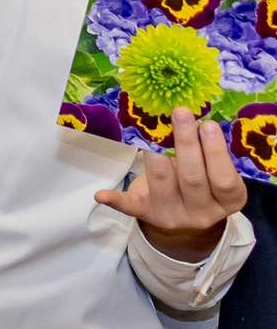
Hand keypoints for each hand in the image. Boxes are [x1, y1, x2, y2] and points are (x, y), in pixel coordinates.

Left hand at [99, 108, 248, 259]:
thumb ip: (208, 154)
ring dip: (156, 155)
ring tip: (153, 130)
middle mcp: (202, 213)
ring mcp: (172, 215)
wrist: (183, 216)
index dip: (216, 153)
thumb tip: (194, 117)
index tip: (208, 124)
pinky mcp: (145, 214)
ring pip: (162, 183)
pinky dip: (115, 200)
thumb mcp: (214, 174)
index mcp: (228, 202)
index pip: (224, 180)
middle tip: (180, 112)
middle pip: (192, 179)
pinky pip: (130, 208)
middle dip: (186, 144)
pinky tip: (100, 194)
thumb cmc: (202, 184)